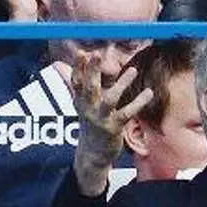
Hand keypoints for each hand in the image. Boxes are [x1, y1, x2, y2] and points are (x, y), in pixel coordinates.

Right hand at [57, 52, 153, 196]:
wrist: (92, 154)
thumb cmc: (89, 124)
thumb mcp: (80, 103)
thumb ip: (72, 82)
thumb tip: (57, 64)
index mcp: (80, 102)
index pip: (76, 82)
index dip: (78, 68)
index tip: (81, 52)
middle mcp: (88, 109)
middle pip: (89, 88)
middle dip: (91, 71)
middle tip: (96, 54)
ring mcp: (101, 119)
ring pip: (110, 99)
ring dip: (122, 84)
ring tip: (133, 70)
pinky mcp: (114, 128)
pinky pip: (127, 113)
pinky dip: (138, 102)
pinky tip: (149, 92)